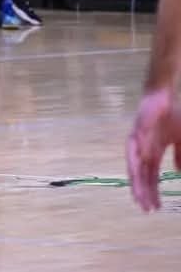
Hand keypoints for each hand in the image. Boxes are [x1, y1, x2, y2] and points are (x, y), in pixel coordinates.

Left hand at [127, 88, 180, 211]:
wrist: (164, 97)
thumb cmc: (173, 117)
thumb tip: (179, 173)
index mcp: (154, 152)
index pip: (152, 177)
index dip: (153, 192)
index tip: (156, 208)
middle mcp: (144, 150)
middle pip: (142, 176)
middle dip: (144, 192)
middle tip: (146, 209)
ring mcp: (138, 142)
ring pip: (135, 167)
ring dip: (136, 182)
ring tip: (138, 198)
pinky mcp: (135, 132)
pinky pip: (132, 149)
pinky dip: (133, 162)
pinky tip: (134, 174)